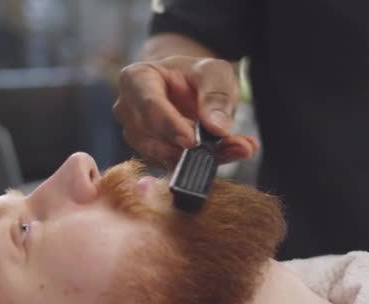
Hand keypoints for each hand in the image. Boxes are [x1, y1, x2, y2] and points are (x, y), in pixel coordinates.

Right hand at [113, 56, 259, 167]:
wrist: (192, 87)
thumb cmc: (197, 74)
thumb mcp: (214, 72)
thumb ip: (216, 96)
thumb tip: (216, 128)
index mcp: (136, 80)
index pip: (148, 105)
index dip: (169, 125)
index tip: (192, 141)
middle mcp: (129, 111)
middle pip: (153, 136)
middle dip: (191, 146)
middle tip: (234, 145)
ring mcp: (138, 136)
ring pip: (164, 155)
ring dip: (203, 156)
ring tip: (239, 147)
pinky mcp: (154, 156)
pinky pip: (176, 165)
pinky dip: (205, 163)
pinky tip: (234, 153)